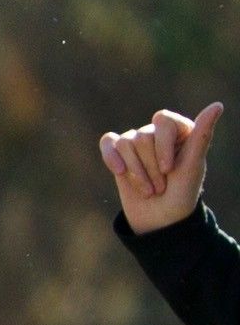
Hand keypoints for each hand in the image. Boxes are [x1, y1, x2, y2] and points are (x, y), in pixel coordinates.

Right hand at [106, 104, 223, 235]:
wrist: (160, 218)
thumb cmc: (182, 192)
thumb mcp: (193, 165)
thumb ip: (203, 134)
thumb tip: (217, 105)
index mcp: (181, 131)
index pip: (163, 122)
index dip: (163, 146)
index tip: (169, 170)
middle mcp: (158, 133)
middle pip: (142, 136)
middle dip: (150, 166)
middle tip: (161, 187)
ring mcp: (137, 142)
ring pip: (125, 144)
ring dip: (136, 172)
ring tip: (148, 190)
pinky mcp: (117, 153)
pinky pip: (108, 143)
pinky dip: (111, 158)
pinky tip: (120, 172)